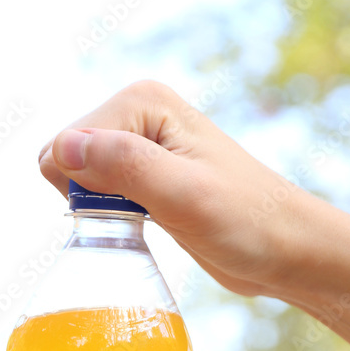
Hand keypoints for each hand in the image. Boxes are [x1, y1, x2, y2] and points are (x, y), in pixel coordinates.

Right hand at [38, 79, 315, 301]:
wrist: (284, 248)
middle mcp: (136, 115)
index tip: (136, 207)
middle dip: (90, 198)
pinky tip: (143, 225)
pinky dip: (108, 217)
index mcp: (141, 102)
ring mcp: (139, 146)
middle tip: (143, 214)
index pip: (65, 145)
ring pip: (77, 180)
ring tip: (149, 219)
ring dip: (100, 211)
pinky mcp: (144, 176)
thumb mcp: (183, 196)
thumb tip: (65, 147)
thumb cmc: (246, 222)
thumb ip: (124, 166)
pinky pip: (95, 194)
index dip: (87, 189)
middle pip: (65, 160)